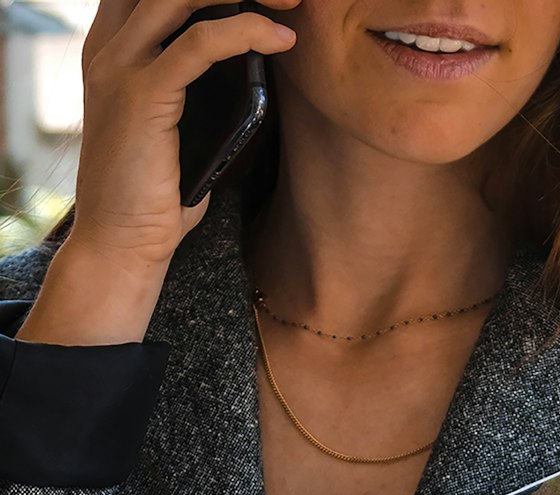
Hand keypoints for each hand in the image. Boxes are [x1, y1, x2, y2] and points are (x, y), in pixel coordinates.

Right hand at [72, 0, 300, 273]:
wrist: (120, 245)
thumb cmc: (153, 195)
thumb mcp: (174, 125)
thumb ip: (194, 86)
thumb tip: (250, 66)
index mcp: (111, 46)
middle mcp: (108, 46)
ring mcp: (120, 68)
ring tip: (290, 6)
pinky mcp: (141, 97)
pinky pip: (199, 44)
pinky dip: (246, 33)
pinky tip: (280, 40)